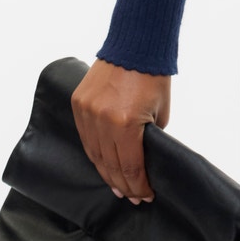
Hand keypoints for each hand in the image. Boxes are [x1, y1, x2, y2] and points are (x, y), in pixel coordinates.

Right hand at [71, 58, 171, 203]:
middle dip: (123, 184)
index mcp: (125, 124)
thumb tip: (144, 156)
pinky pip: (84, 136)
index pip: (130, 168)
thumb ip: (150, 137)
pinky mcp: (78, 103)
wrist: (135, 44)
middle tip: (132, 196)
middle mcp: (102, 121)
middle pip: (110, 165)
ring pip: (94, 153)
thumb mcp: (160, 112)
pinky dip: (93, 152)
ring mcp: (87, 112)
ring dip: (106, 172)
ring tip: (117, 186)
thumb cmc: (153, 75)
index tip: (145, 195)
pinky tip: (102, 162)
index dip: (138, 186)